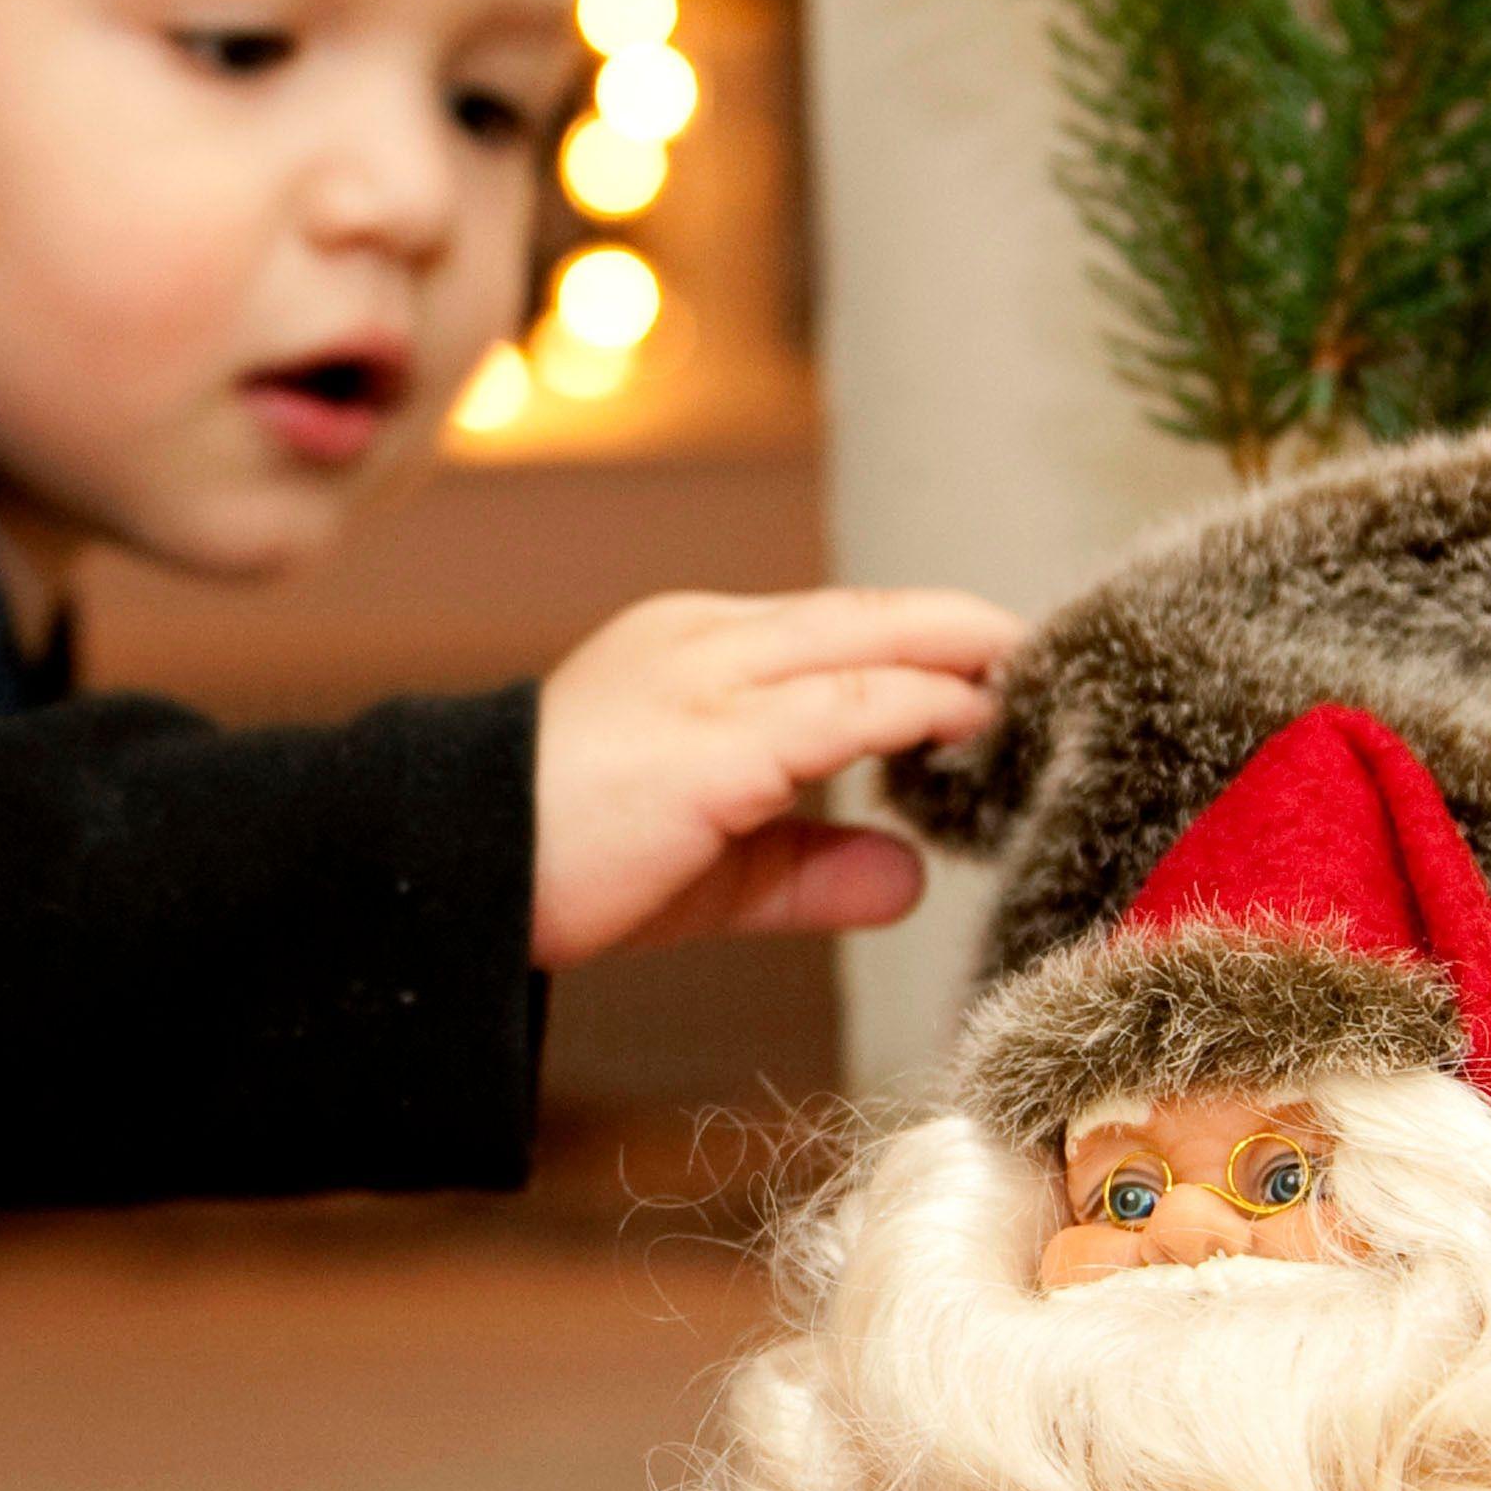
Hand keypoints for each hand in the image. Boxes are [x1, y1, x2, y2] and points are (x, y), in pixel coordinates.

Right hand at [530, 587, 1023, 970]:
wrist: (447, 873)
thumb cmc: (562, 863)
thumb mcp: (717, 868)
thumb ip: (812, 863)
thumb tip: (913, 874)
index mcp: (692, 649)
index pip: (833, 628)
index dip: (919, 644)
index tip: (995, 669)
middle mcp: (704, 645)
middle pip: (864, 616)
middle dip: (960, 630)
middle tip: (1043, 655)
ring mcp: (707, 684)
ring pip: (864, 645)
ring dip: (958, 658)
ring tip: (1030, 681)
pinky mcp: (713, 745)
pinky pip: (842, 709)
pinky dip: (918, 706)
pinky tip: (970, 720)